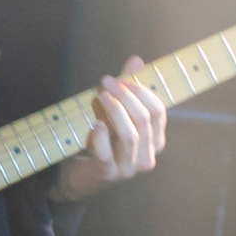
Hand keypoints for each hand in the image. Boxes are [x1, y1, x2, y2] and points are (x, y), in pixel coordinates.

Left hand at [47, 57, 168, 203]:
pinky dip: (102, 137)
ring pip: (130, 135)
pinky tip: (96, 125)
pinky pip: (107, 154)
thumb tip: (136, 60)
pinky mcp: (106, 175)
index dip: (141, 91)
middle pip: (144, 120)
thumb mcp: (116, 113)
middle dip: (126, 96)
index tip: (121, 77)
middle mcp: (146, 157)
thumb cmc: (101, 141)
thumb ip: (128, 89)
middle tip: (107, 82)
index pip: (158, 111)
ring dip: (115, 111)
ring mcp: (128, 169)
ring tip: (101, 95)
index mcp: (155, 141)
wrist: (78, 176)